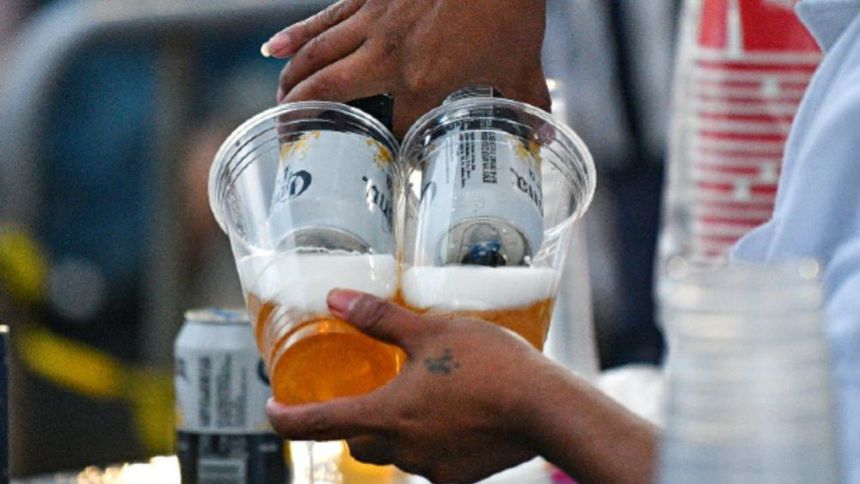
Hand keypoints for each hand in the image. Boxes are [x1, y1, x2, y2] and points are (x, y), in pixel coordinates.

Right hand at [262, 0, 549, 135]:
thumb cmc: (507, 5)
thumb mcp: (522, 60)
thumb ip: (527, 100)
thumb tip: (541, 132)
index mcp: (424, 80)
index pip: (394, 130)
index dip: (386, 152)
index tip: (380, 166)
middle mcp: (388, 55)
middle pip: (332, 94)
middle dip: (306, 120)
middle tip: (289, 140)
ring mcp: (373, 22)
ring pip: (318, 57)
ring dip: (293, 84)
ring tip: (278, 106)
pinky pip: (322, 19)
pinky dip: (295, 36)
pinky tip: (273, 50)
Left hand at [266, 288, 551, 481]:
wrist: (545, 408)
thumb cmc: (489, 365)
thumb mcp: (430, 331)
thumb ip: (378, 319)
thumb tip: (336, 299)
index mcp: (387, 415)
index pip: (318, 423)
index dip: (287, 418)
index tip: (272, 411)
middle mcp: (403, 449)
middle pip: (357, 442)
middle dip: (350, 423)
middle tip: (358, 395)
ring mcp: (432, 467)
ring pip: (395, 453)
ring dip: (393, 431)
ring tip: (415, 398)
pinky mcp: (460, 476)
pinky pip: (430, 461)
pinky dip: (428, 440)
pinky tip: (452, 415)